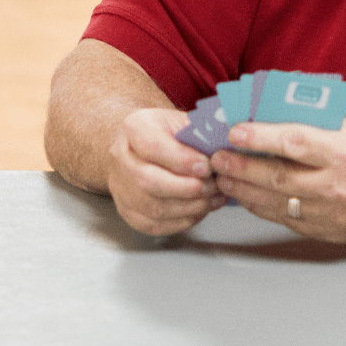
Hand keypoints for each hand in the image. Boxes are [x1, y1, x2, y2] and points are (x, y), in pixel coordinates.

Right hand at [107, 108, 225, 235]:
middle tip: (213, 186)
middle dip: (188, 188)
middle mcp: (120, 157)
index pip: (153, 147)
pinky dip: (181, 222)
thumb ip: (203, 134)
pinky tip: (200, 211)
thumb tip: (225, 151)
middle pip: (149, 181)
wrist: (146, 145)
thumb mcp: (186, 121)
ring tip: (212, 199)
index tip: (207, 167)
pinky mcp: (126, 210)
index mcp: (134, 127)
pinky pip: (153, 224)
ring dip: (189, 207)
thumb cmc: (171, 132)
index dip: (182, 160)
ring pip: (152, 207)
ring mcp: (120, 187)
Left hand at [208, 118, 345, 242]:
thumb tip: (273, 121)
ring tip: (225, 178)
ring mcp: (334, 215)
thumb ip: (317, 127)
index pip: (291, 144)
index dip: (258, 138)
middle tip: (216, 158)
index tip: (234, 132)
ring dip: (245, 191)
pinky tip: (251, 197)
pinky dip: (266, 208)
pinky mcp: (332, 233)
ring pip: (277, 204)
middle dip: (240, 167)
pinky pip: (289, 221)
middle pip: (276, 178)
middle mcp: (338, 187)